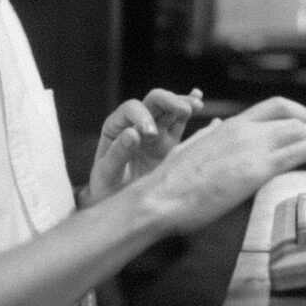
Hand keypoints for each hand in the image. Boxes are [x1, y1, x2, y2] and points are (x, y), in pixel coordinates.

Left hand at [86, 88, 203, 205]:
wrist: (119, 209)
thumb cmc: (107, 190)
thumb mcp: (107, 174)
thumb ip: (117, 153)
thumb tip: (133, 133)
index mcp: (117, 126)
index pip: (132, 109)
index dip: (143, 116)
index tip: (151, 134)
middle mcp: (136, 124)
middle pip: (155, 101)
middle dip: (170, 102)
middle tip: (185, 110)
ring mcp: (156, 133)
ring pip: (171, 110)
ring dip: (184, 103)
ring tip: (197, 105)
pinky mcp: (170, 145)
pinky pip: (180, 123)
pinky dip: (189, 109)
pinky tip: (198, 96)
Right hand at [139, 96, 305, 232]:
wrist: (159, 198)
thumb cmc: (171, 182)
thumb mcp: (191, 148)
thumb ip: (208, 137)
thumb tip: (215, 129)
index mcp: (231, 125)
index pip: (276, 108)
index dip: (300, 116)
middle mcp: (244, 130)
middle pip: (294, 117)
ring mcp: (252, 148)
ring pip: (300, 131)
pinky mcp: (256, 170)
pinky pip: (297, 152)